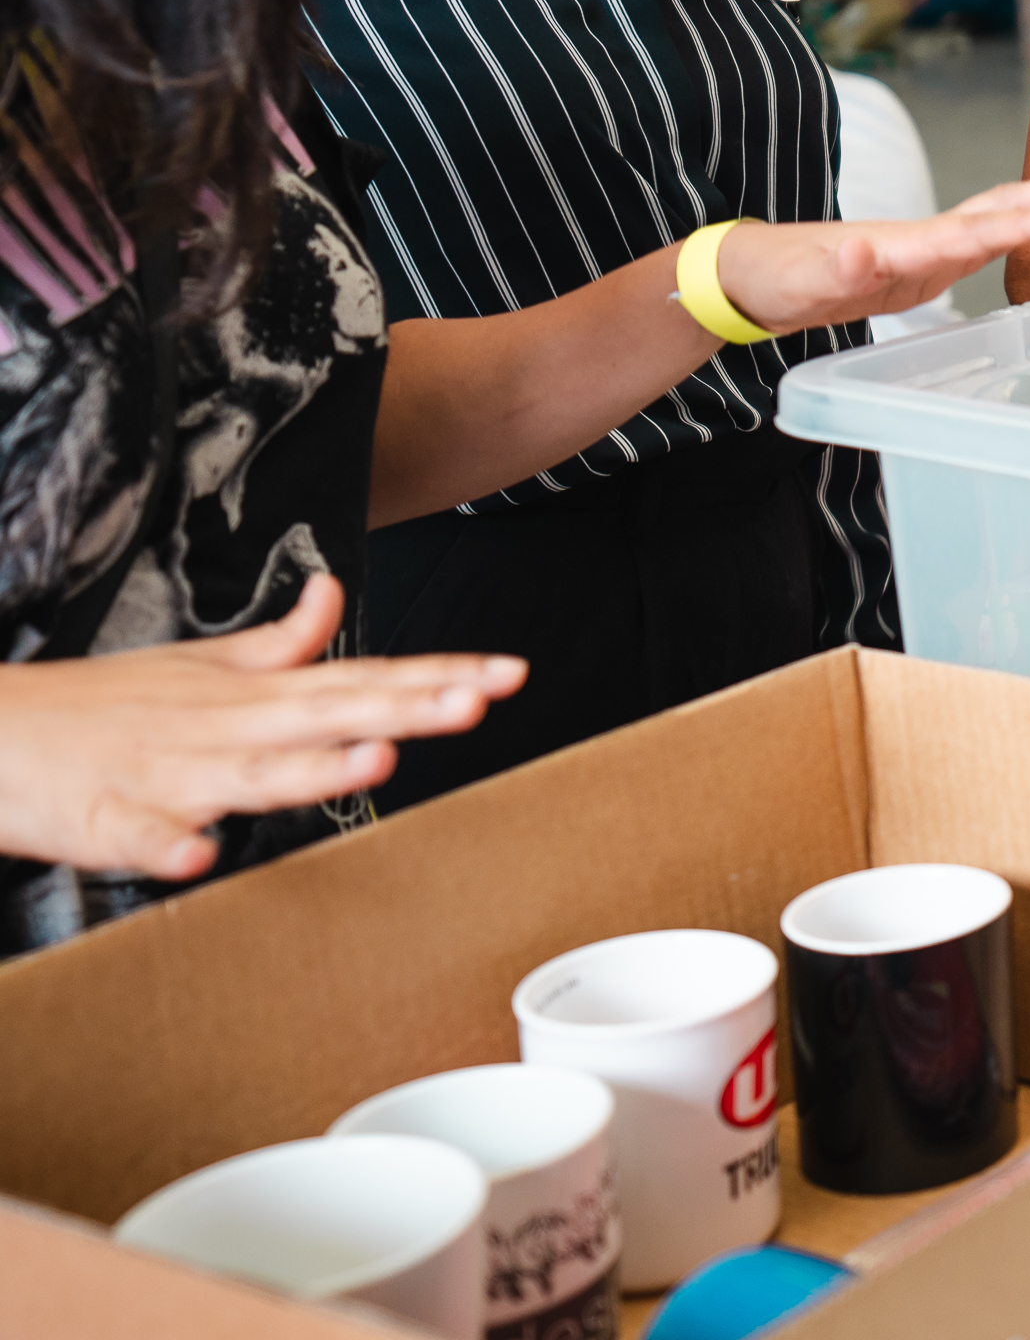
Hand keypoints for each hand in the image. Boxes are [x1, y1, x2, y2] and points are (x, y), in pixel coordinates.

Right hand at [0, 575, 521, 878]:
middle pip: (328, 715)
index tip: (508, 672)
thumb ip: (278, 643)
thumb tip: (334, 596)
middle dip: (405, 707)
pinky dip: (170, 846)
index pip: (361, 678)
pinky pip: (143, 839)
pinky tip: (200, 855)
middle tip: (478, 700)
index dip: (435, 674)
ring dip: (313, 768)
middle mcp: (223, 728)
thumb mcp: (196, 663)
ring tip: (376, 758)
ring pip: (252, 773)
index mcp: (252, 695)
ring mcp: (168, 773)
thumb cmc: (98, 706)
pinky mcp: (108, 820)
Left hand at [714, 164, 1029, 333]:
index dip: (1022, 225)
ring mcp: (928, 246)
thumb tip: (861, 251)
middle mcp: (924, 240)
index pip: (976, 232)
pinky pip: (989, 234)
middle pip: (1001, 209)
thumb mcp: (803, 284)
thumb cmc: (780, 277)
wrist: (757, 272)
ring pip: (1000, 214)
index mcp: (904, 246)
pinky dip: (1028, 220)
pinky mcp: (928, 260)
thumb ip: (837, 270)